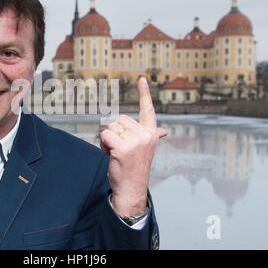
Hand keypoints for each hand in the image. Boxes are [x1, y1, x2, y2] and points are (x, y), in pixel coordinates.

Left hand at [100, 77, 166, 216]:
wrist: (131, 189)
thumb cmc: (134, 168)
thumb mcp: (144, 149)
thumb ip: (152, 135)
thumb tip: (163, 130)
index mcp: (152, 134)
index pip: (148, 110)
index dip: (144, 94)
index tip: (141, 79)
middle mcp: (147, 135)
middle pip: (119, 119)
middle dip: (114, 133)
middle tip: (120, 150)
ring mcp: (136, 141)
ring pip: (110, 127)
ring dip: (108, 140)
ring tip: (116, 154)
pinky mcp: (124, 147)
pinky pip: (105, 135)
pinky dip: (103, 145)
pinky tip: (111, 156)